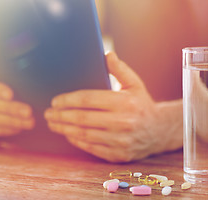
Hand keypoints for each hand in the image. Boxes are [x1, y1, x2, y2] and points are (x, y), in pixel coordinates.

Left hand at [44, 52, 175, 161]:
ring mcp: (120, 141)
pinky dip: (76, 141)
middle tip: (47, 113)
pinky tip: (68, 135)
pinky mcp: (119, 154)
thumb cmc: (142, 104)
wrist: (160, 130)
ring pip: (84, 135)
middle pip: (82, 119)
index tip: (55, 101)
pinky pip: (91, 148)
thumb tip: (106, 54)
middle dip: (61, 116)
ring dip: (64, 129)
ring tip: (53, 124)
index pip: (88, 99)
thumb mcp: (135, 83)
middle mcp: (123, 122)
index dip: (68, 100)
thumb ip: (119, 69)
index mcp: (125, 102)